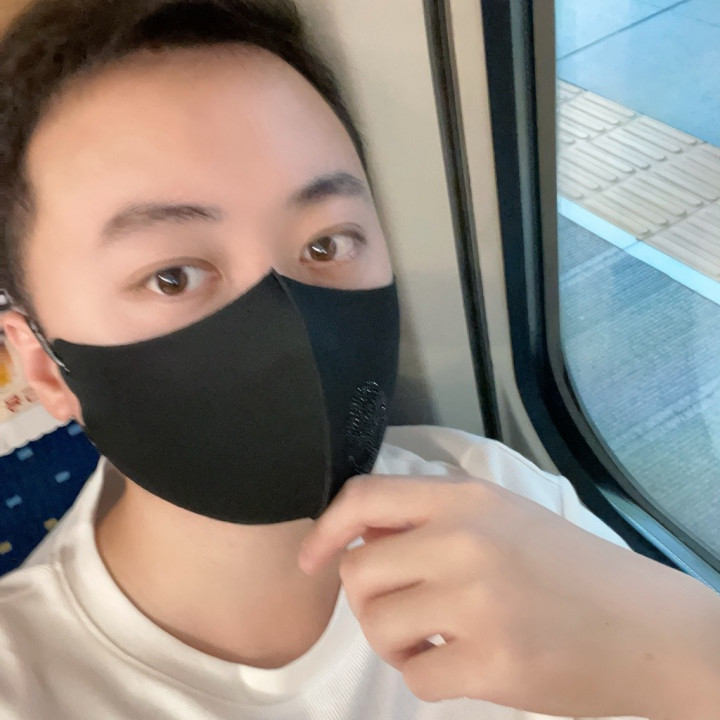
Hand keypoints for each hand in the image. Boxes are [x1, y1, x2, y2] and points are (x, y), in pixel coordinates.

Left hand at [298, 474, 719, 717]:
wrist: (645, 626)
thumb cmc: (568, 565)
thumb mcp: (500, 515)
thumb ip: (432, 516)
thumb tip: (358, 533)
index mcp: (466, 498)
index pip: (364, 496)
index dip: (325, 528)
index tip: (312, 560)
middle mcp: (464, 541)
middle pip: (358, 571)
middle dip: (367, 598)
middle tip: (400, 608)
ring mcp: (477, 602)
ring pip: (378, 627)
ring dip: (395, 641)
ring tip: (433, 637)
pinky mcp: (492, 663)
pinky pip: (415, 676)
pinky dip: (428, 675)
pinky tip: (462, 662)